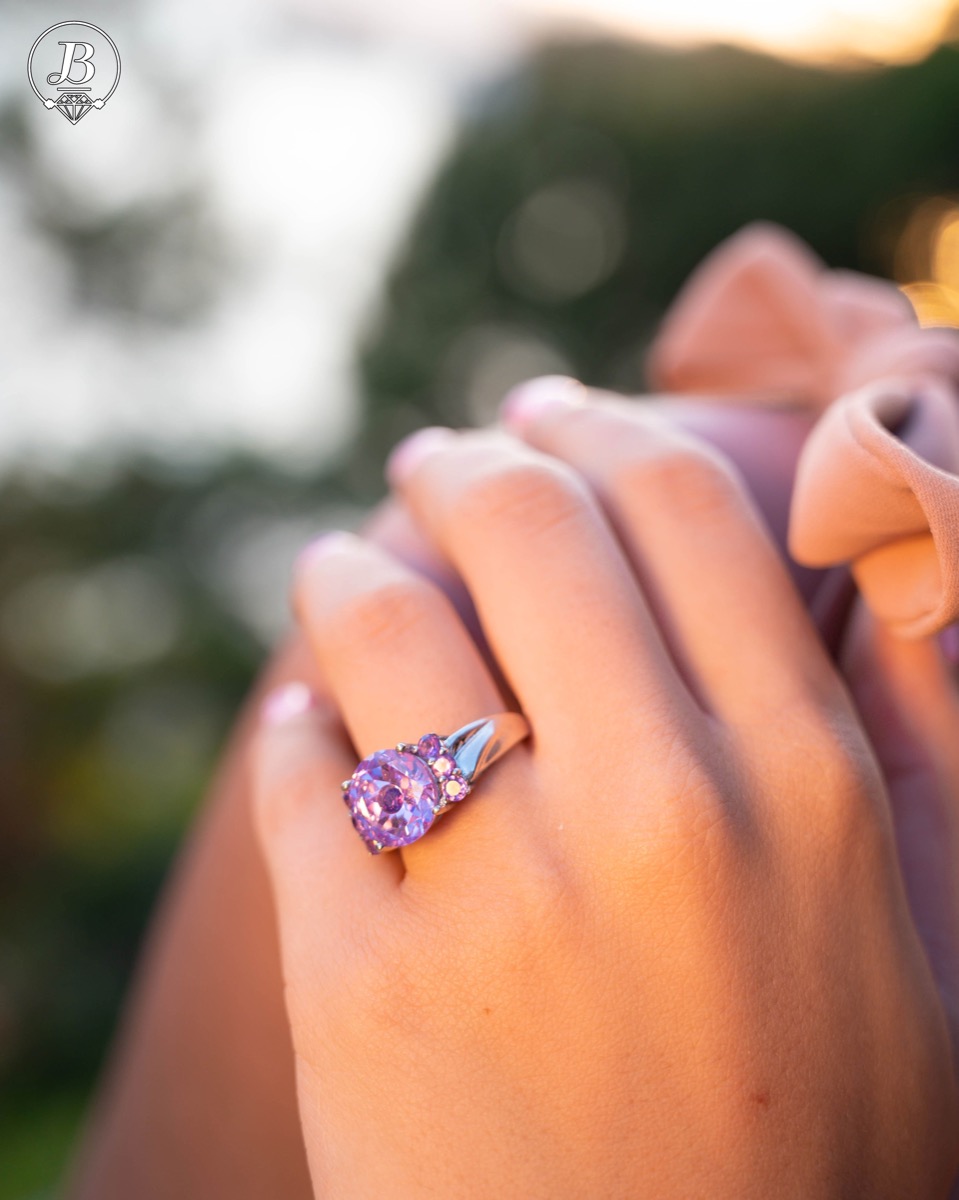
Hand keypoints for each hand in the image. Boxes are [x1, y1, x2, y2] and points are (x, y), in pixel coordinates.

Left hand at [253, 403, 958, 1196]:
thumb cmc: (811, 1142)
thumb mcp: (924, 943)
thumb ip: (921, 740)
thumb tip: (894, 574)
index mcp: (802, 787)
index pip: (684, 510)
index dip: (601, 428)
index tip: (546, 408)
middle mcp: (655, 818)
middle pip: (528, 528)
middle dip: (465, 462)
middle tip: (435, 454)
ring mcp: (498, 902)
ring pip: (384, 626)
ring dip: (348, 571)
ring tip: (339, 564)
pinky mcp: (362, 989)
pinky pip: (300, 778)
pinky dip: (294, 726)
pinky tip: (309, 724)